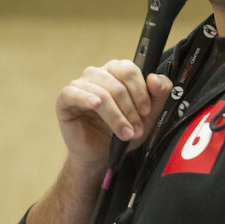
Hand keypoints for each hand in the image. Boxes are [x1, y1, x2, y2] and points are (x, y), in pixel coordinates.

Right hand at [55, 60, 172, 170]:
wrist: (103, 154)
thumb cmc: (123, 130)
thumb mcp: (149, 115)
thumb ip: (159, 94)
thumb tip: (154, 78)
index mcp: (117, 72)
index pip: (129, 69)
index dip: (140, 91)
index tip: (146, 111)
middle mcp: (98, 74)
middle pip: (117, 83)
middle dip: (130, 109)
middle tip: (136, 128)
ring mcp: (80, 85)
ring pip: (102, 93)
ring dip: (116, 116)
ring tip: (124, 133)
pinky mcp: (65, 99)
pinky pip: (73, 92)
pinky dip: (86, 98)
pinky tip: (95, 105)